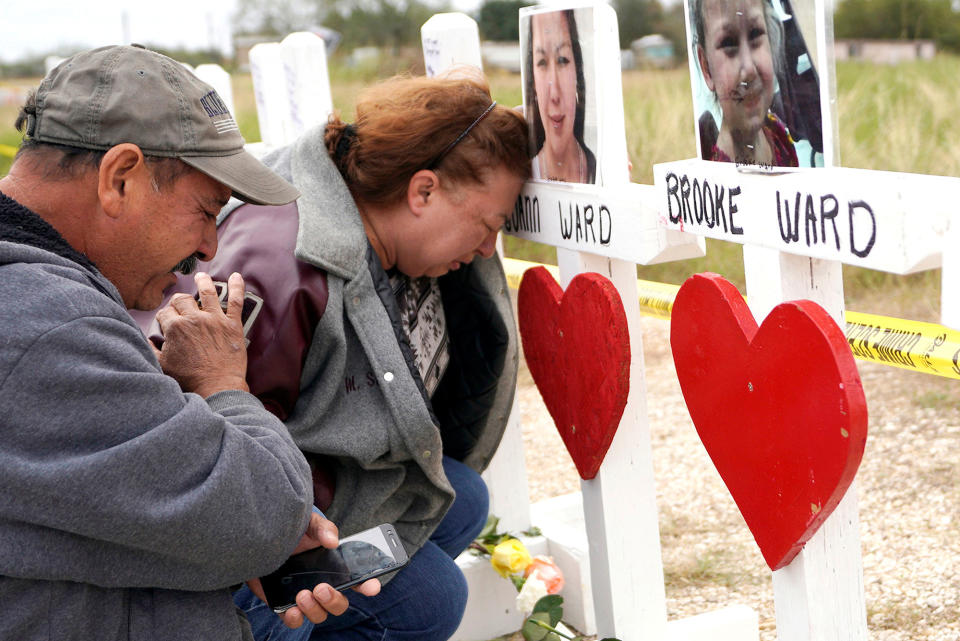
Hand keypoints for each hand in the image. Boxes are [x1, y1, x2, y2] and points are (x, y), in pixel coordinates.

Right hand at [154, 272, 248, 396]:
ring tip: (201, 276)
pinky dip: (237, 287)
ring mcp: (215, 320)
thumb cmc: (189, 379)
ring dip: (204, 282)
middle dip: (179, 301)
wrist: (217, 387)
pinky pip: (237, 301)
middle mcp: (195, 319)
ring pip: (208, 292)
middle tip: (180, 305)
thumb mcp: (162, 365)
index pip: (165, 312)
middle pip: (183, 300)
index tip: (166, 322)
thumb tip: (145, 339)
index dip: (164, 317)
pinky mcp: (233, 325)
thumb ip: (151, 349)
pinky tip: (236, 276)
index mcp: (176, 327)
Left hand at [247, 513, 380, 627]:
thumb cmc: (292, 532)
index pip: (357, 579)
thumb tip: (333, 541)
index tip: (372, 587)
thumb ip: (322, 528)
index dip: (368, 585)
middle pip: (340, 603)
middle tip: (321, 588)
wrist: (262, 541)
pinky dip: (295, 619)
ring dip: (315, 609)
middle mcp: (323, 584)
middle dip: (334, 600)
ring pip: (320, 615)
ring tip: (302, 594)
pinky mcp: (285, 604)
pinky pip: (295, 621)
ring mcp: (305, 596)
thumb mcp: (308, 524)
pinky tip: (292, 610)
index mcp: (335, 567)